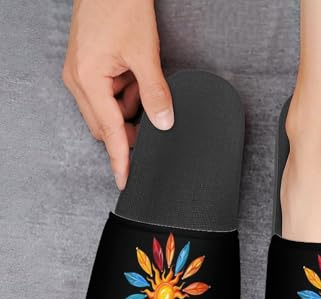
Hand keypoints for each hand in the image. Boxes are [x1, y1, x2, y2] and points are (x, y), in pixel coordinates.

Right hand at [62, 0, 173, 189]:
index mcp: (88, 81)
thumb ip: (155, 93)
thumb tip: (164, 123)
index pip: (110, 133)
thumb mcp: (144, 54)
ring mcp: (80, 74)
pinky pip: (107, 94)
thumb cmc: (120, 6)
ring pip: (108, 111)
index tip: (125, 181)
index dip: (120, 160)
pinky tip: (134, 77)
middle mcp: (78, 81)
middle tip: (152, 122)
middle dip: (129, 129)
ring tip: (142, 83)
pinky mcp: (88, 68)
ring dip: (128, 108)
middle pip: (106, 125)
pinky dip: (124, 93)